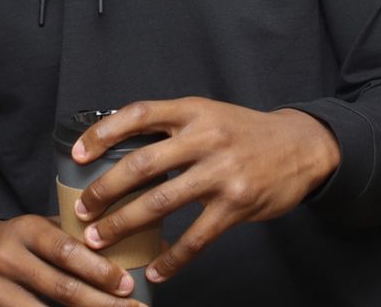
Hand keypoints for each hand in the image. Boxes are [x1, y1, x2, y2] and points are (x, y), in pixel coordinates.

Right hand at [0, 215, 140, 305]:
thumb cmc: (19, 242)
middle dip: (101, 303)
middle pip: (61, 288)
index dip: (100, 271)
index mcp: (25, 230)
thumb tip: (144, 245)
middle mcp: (5, 258)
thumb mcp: (43, 228)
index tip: (128, 285)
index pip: (67, 251)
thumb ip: (80, 237)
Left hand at [70, 98, 342, 284]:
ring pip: (162, 202)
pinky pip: (196, 237)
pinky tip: (155, 268)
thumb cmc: (246, 133)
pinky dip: (172, 257)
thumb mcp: (210, 115)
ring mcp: (223, 171)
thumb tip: (118, 150)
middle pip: (142, 164)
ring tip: (100, 240)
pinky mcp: (238, 203)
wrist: (302, 147)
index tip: (78, 155)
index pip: (139, 114)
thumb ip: (172, 128)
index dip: (104, 133)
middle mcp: (207, 137)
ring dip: (124, 224)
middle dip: (104, 190)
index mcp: (194, 111)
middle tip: (81, 210)